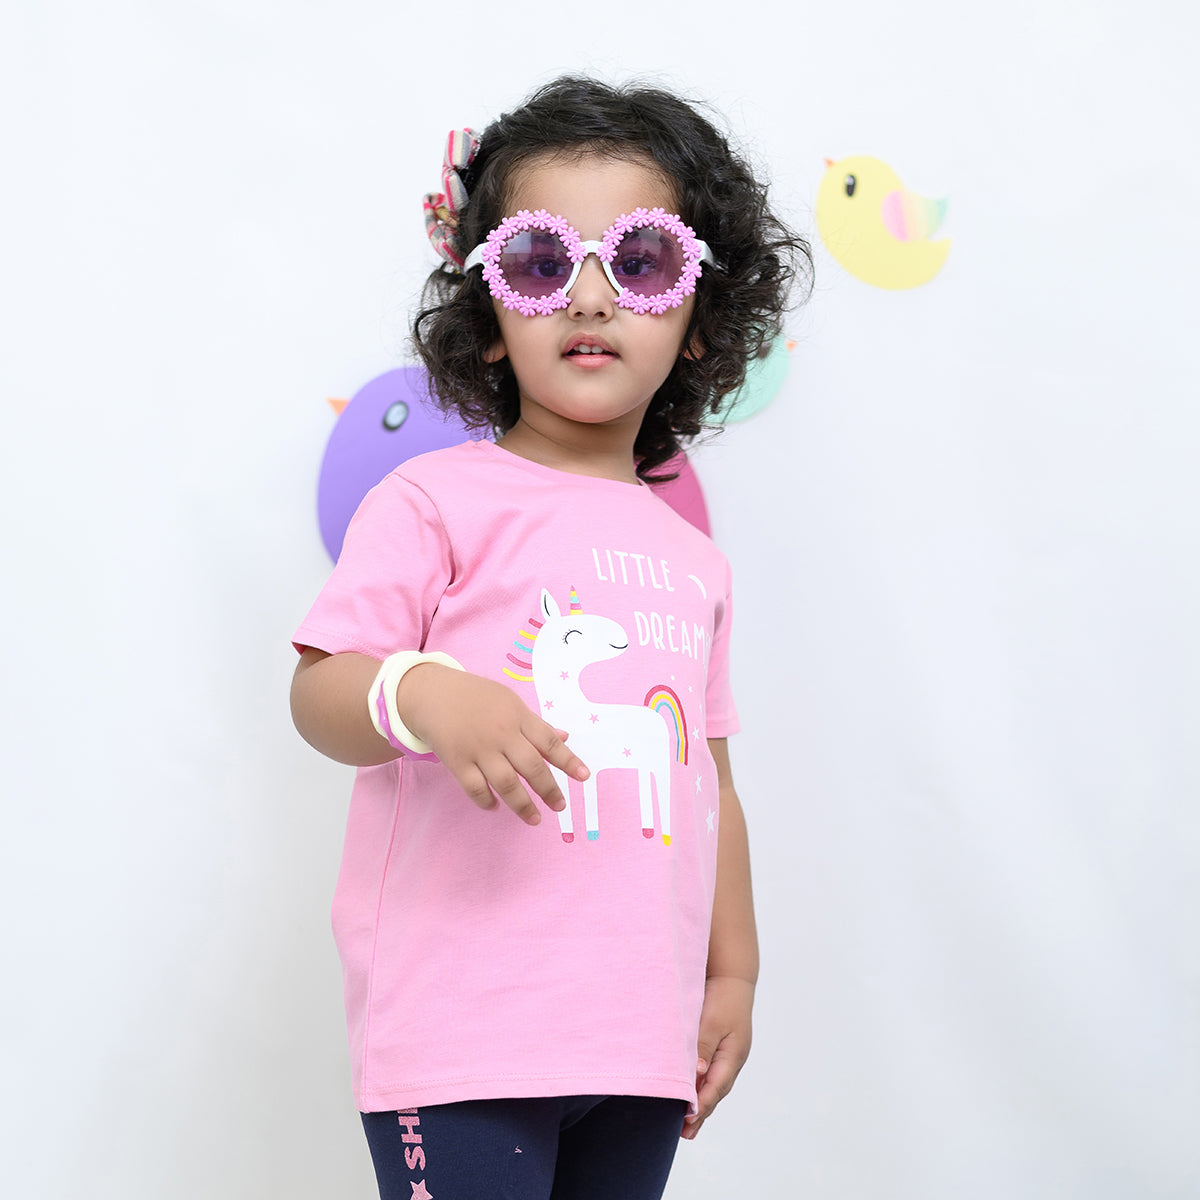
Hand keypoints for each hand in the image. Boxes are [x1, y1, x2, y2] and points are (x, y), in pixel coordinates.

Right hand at [395, 664, 588, 824]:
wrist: (433, 693)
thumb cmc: (476, 697)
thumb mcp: (509, 702)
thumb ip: (535, 724)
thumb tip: (564, 738)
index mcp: (518, 716)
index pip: (548, 741)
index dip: (568, 760)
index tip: (584, 776)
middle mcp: (501, 733)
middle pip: (531, 765)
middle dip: (548, 789)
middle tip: (559, 806)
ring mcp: (478, 749)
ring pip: (505, 782)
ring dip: (522, 803)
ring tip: (534, 818)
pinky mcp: (456, 761)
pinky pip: (475, 788)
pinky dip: (487, 801)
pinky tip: (496, 807)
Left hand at [682, 975, 754, 1139]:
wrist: (732, 974)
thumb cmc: (723, 996)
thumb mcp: (712, 1021)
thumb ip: (703, 1046)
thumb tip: (697, 1075)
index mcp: (734, 1055)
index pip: (715, 1087)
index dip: (701, 1105)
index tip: (686, 1120)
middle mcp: (732, 1058)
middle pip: (716, 1091)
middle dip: (701, 1111)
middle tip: (685, 1133)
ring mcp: (728, 1052)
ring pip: (714, 1083)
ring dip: (701, 1101)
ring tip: (687, 1122)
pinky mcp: (720, 1044)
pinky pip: (710, 1071)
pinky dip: (701, 1084)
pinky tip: (691, 1091)